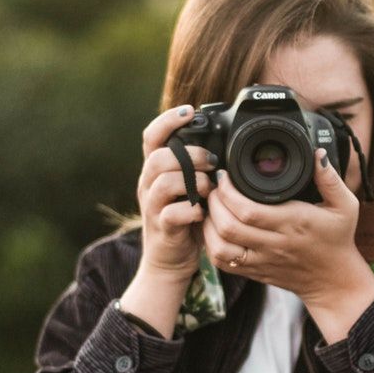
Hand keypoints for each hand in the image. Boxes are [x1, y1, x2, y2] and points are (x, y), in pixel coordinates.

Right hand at [135, 105, 217, 281]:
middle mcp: (149, 185)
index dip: (167, 120)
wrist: (171, 260)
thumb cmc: (186, 219)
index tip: (189, 111)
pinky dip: (192, 210)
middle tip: (211, 163)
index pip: (151, 136)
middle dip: (190, 155)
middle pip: (159, 157)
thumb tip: (225, 145)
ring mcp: (152, 207)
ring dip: (193, 182)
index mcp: (155, 170)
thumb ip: (198, 167)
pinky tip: (203, 213)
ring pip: (163, 181)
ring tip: (209, 190)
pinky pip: (172, 213)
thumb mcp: (191, 188)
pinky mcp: (162, 228)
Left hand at [203, 148, 370, 304]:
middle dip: (214, 203)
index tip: (226, 176)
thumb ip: (331, 179)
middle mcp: (274, 244)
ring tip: (212, 207)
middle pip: (229, 226)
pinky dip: (211, 244)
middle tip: (215, 187)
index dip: (229, 192)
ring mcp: (262, 260)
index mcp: (293, 223)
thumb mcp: (345, 206)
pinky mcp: (254, 272)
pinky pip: (222, 262)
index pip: (249, 210)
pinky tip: (214, 228)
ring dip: (209, 224)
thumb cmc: (338, 240)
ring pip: (220, 247)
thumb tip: (318, 153)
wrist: (333, 281)